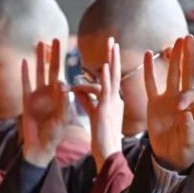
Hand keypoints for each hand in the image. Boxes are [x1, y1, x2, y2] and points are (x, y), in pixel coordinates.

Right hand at [21, 39, 66, 166]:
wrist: (40, 146)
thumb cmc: (54, 135)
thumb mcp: (62, 119)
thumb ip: (63, 103)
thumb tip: (63, 85)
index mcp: (61, 96)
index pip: (64, 75)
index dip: (67, 65)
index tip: (70, 49)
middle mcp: (50, 92)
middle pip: (52, 69)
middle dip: (54, 54)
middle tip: (55, 39)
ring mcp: (37, 95)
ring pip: (39, 72)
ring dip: (39, 59)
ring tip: (40, 43)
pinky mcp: (26, 101)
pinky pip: (25, 84)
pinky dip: (25, 74)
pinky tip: (24, 61)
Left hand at [73, 37, 122, 171]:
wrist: (108, 153)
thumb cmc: (101, 137)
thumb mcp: (93, 114)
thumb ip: (86, 101)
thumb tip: (77, 90)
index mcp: (114, 101)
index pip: (110, 79)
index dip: (109, 64)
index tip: (108, 52)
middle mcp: (116, 99)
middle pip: (114, 72)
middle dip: (113, 55)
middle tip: (113, 40)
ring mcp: (112, 103)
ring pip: (112, 77)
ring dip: (112, 59)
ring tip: (112, 44)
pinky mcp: (106, 109)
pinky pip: (105, 90)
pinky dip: (104, 77)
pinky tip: (103, 66)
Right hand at [145, 35, 193, 171]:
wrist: (171, 158)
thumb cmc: (186, 151)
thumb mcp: (190, 143)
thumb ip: (188, 129)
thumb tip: (184, 113)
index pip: (192, 93)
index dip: (187, 96)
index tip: (180, 109)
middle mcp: (183, 99)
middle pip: (187, 73)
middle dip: (188, 56)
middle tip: (188, 38)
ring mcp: (168, 99)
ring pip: (172, 73)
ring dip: (174, 57)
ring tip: (176, 40)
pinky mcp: (154, 103)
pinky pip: (150, 84)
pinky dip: (148, 70)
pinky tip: (147, 54)